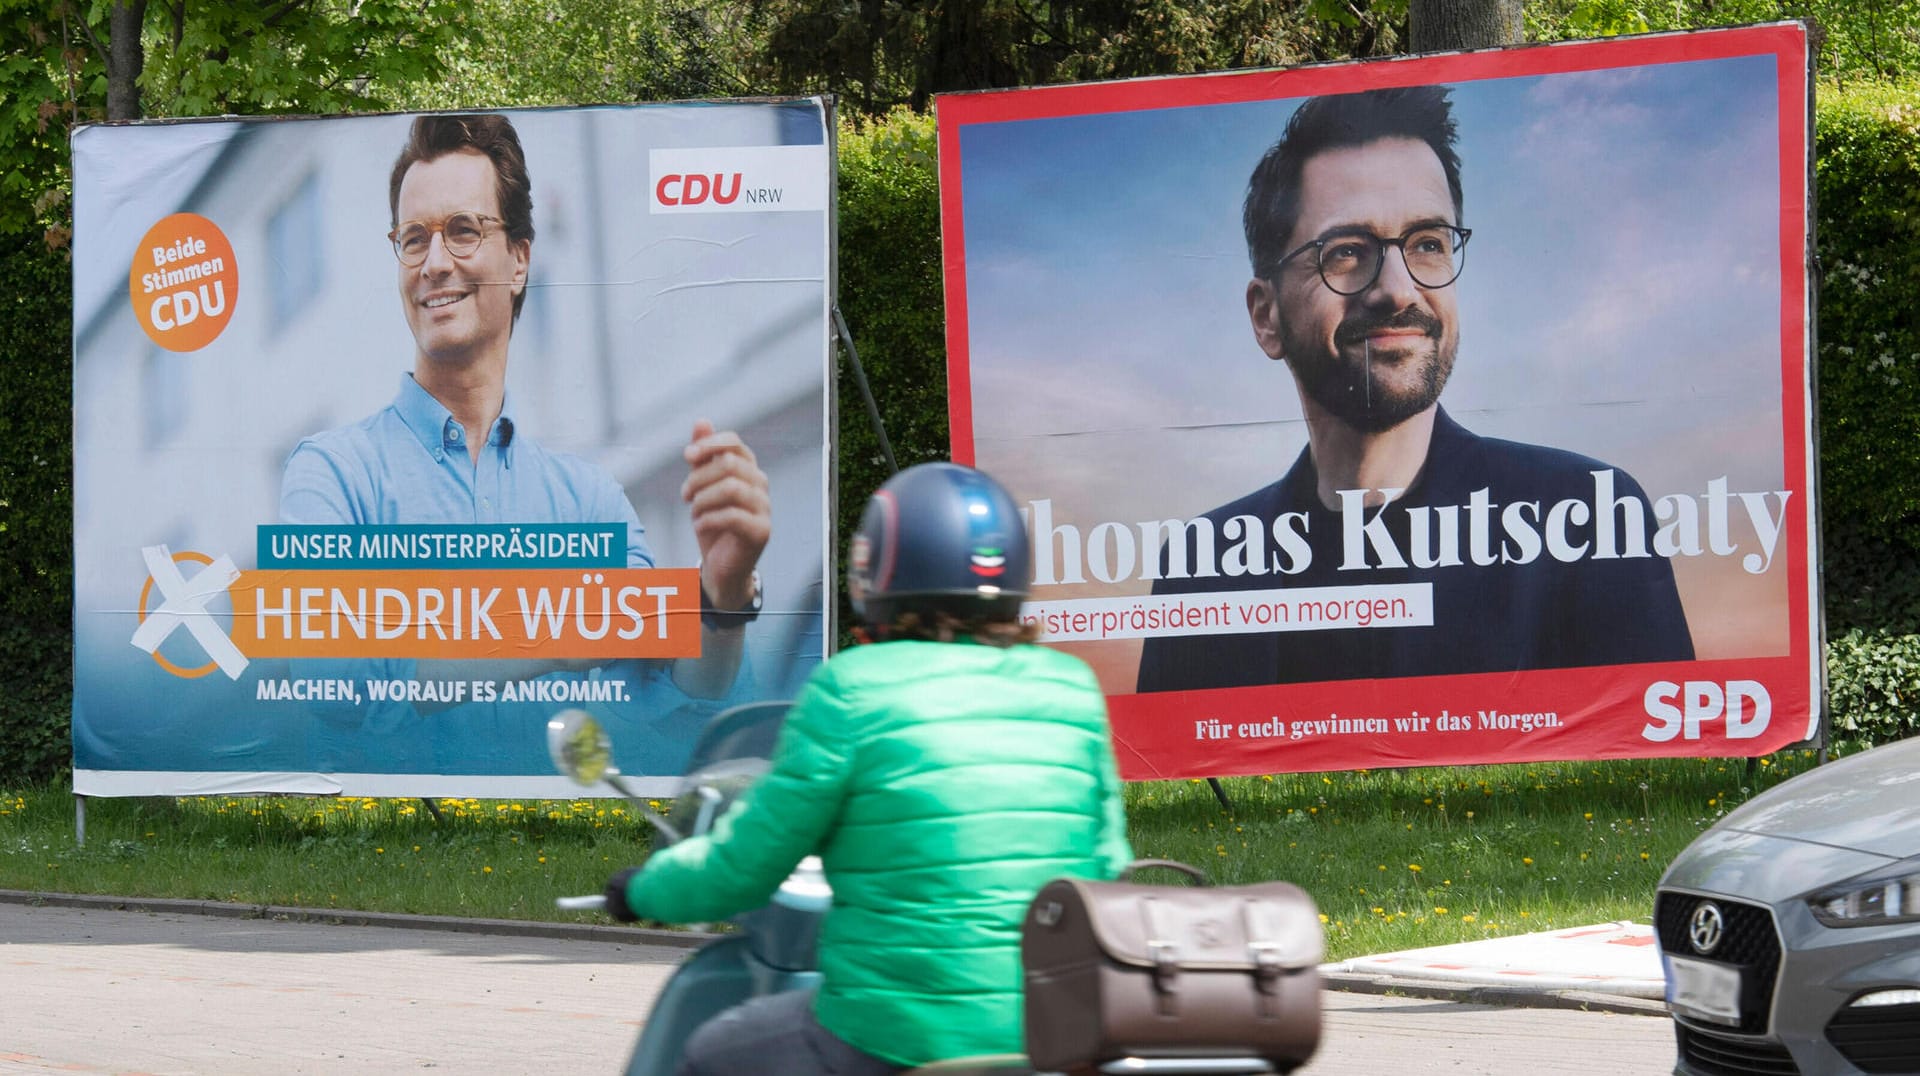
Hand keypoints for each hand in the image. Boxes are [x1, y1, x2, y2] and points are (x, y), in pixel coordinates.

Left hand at [683, 419, 770, 610]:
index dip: (709, 444)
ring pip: (731, 488)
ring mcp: (764, 508)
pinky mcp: (761, 531)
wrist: (721, 565)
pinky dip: (708, 520)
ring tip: (693, 511)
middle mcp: (760, 485)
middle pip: (729, 465)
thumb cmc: (713, 522)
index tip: (687, 456)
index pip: (734, 443)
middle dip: (699, 477)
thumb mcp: (701, 487)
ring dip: (703, 499)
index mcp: (748, 469)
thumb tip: (702, 422)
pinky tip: (699, 526)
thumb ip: (702, 456)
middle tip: (685, 495)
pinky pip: (732, 516)